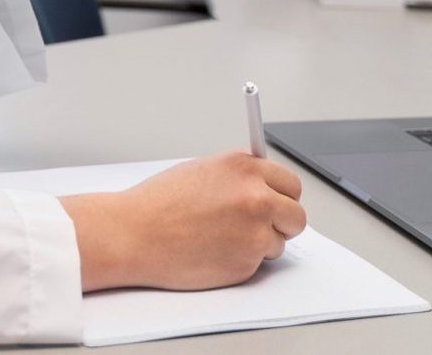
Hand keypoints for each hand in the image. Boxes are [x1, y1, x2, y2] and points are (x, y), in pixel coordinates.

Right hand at [58, 152, 307, 291]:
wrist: (134, 234)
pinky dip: (241, 261)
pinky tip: (213, 252)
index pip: (290, 184)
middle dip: (282, 222)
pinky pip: (258, 263)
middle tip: (259, 227)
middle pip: (296, 215)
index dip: (281, 196)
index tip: (275, 203)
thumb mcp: (203, 171)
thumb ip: (239, 176)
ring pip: (279, 242)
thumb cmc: (158, 204)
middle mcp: (256, 198)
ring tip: (222, 239)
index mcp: (245, 168)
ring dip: (259, 244)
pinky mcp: (247, 262)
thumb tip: (263, 186)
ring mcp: (255, 232)